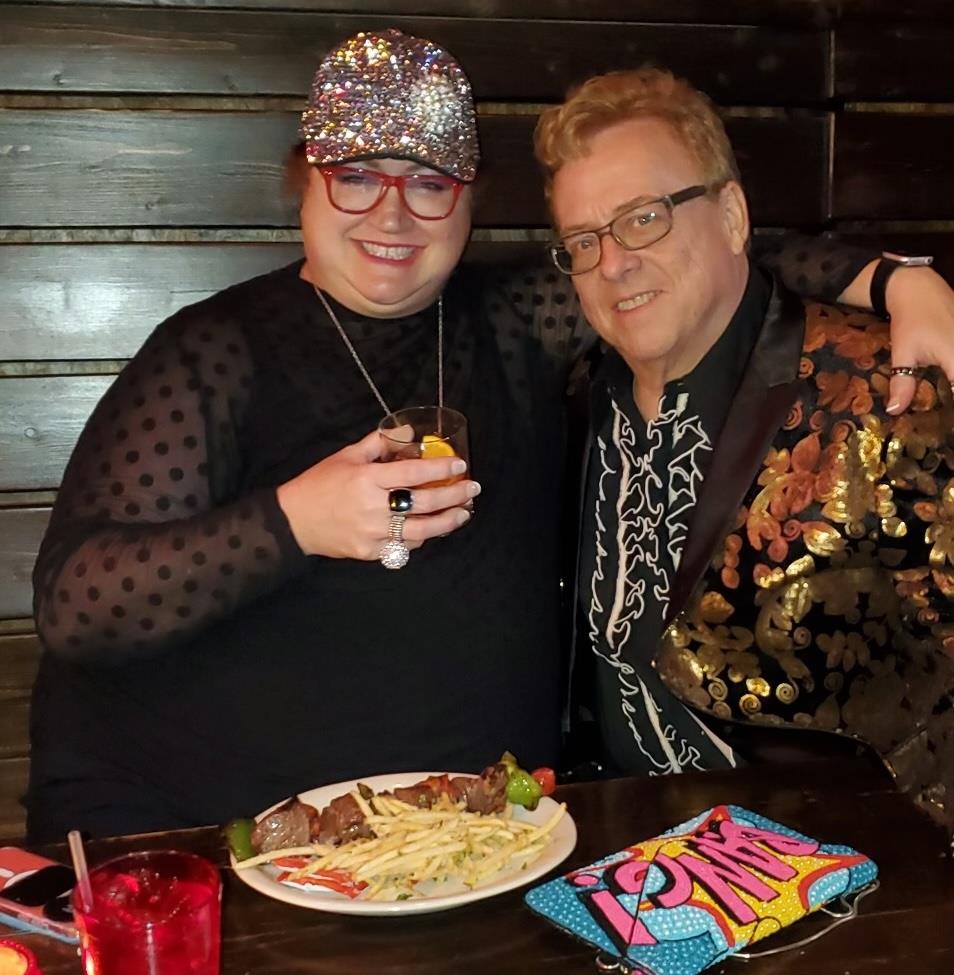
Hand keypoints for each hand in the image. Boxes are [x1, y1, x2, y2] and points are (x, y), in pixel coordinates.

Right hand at [276, 429, 479, 559]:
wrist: (293, 521)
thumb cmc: (320, 484)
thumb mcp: (346, 457)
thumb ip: (378, 444)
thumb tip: (406, 432)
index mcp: (366, 479)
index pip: (411, 473)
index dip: (439, 468)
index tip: (460, 465)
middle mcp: (372, 507)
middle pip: (423, 503)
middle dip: (453, 495)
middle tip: (472, 489)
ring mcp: (372, 533)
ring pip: (420, 531)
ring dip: (447, 522)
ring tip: (463, 513)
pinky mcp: (370, 552)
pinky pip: (404, 547)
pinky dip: (421, 538)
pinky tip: (433, 529)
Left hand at [883, 265, 953, 413]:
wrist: (920, 289)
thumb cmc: (911, 321)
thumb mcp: (903, 353)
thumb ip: (902, 383)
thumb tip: (894, 411)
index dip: (953, 410)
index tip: (945, 425)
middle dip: (953, 399)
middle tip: (944, 419)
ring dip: (952, 384)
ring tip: (943, 403)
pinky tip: (947, 383)